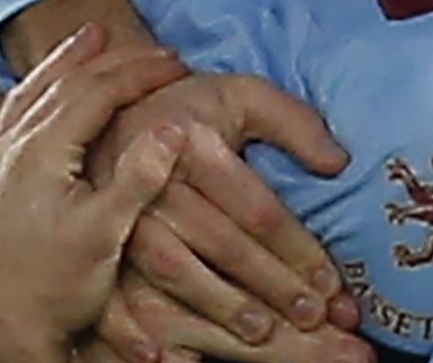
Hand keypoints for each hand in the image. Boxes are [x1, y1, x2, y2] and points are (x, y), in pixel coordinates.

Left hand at [0, 24, 189, 362]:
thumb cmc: (53, 290)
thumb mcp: (104, 236)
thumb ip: (137, 178)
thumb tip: (173, 126)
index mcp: (40, 153)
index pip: (96, 91)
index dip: (140, 72)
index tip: (177, 62)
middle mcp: (8, 150)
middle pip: (60, 82)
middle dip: (108, 58)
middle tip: (147, 46)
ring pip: (27, 95)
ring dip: (62, 64)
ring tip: (88, 42)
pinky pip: (9, 118)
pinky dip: (35, 93)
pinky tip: (43, 98)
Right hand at [87, 74, 360, 349]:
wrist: (106, 112)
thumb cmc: (188, 109)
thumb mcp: (243, 95)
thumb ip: (294, 122)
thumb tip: (336, 163)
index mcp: (192, 140)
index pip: (254, 206)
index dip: (297, 248)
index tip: (330, 282)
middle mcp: (153, 179)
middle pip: (221, 244)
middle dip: (273, 286)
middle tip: (313, 317)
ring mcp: (119, 214)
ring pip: (176, 271)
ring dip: (222, 307)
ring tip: (264, 334)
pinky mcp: (96, 241)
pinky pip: (116, 292)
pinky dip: (139, 330)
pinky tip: (168, 355)